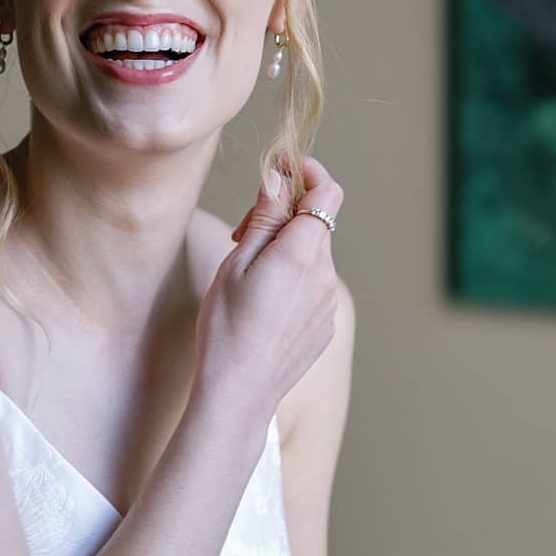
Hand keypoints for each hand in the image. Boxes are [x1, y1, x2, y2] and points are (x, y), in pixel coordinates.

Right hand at [195, 154, 343, 419]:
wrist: (238, 391)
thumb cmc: (226, 327)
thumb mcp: (237, 264)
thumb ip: (264, 218)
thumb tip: (279, 178)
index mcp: (303, 253)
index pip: (327, 192)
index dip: (308, 170)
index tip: (283, 164)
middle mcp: (326, 274)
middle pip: (317, 223)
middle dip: (285, 215)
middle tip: (243, 231)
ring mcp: (328, 302)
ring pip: (314, 256)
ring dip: (287, 249)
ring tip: (247, 274)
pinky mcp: (324, 324)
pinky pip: (313, 286)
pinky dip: (291, 279)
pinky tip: (260, 303)